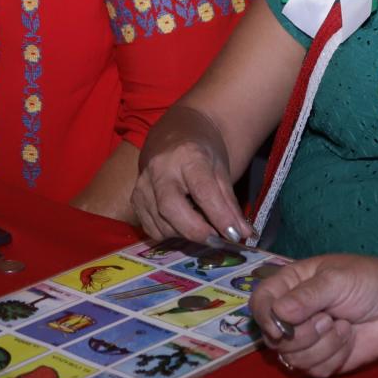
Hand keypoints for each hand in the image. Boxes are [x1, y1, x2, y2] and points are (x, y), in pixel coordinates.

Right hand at [130, 127, 247, 243]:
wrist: (174, 137)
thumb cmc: (202, 153)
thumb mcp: (221, 170)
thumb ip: (230, 203)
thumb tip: (242, 234)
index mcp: (187, 156)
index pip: (202, 190)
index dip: (219, 216)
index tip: (234, 235)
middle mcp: (159, 169)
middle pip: (171, 207)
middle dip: (196, 230)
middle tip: (216, 240)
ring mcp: (142, 185)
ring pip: (161, 223)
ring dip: (185, 234)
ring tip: (202, 228)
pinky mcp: (134, 201)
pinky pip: (152, 229)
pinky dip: (171, 234)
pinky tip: (183, 225)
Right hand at [250, 255, 377, 377]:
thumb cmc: (368, 282)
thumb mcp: (337, 279)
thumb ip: (307, 295)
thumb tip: (279, 313)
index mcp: (290, 286)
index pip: (259, 303)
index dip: (264, 317)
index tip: (280, 325)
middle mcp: (293, 315)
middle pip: (273, 338)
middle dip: (302, 334)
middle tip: (327, 319)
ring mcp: (307, 340)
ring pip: (292, 359)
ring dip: (322, 345)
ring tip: (344, 326)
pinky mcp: (323, 361)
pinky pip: (314, 370)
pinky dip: (335, 357)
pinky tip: (350, 339)